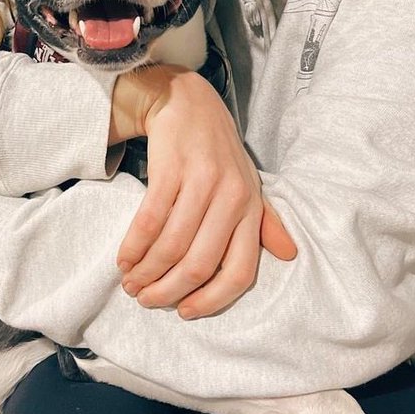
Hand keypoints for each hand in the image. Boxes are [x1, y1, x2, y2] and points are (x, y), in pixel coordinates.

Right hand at [114, 67, 296, 318]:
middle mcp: (231, 198)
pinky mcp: (171, 168)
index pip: (240, 271)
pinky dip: (134, 246)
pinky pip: (149, 219)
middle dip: (169, 291)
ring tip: (131, 283)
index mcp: (251, 209)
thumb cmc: (218, 152)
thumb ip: (266, 222)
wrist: (188, 102)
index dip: (212, 300)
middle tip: (147, 300)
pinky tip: (124, 259)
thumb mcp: (249, 185)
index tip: (186, 312)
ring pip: (172, 246)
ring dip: (147, 272)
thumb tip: (290, 255)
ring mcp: (201, 182)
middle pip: (200, 264)